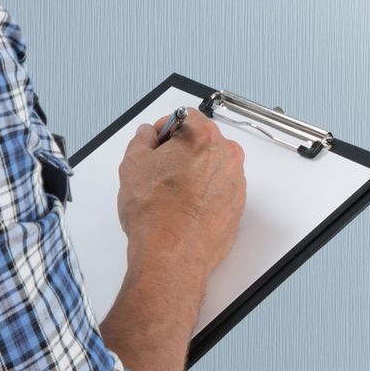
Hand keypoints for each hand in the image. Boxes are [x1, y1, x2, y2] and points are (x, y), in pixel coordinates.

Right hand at [114, 111, 245, 274]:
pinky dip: (204, 195)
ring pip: (211, 168)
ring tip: (170, 195)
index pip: (185, 117)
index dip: (165, 129)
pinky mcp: (236, 208)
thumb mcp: (133, 163)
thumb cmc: (156, 213)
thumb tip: (147, 136)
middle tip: (159, 171)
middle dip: (180, 152)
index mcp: (204, 137)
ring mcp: (235, 183)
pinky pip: (219, 191)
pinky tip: (183, 208)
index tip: (156, 142)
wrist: (172, 253)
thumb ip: (142, 139)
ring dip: (193, 174)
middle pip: (202, 142)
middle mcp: (226, 156)